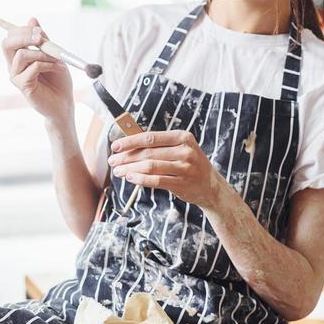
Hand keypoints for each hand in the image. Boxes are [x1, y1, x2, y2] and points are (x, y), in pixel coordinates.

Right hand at [1, 17, 73, 123]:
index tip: (38, 30)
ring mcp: (17, 77)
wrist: (64, 104)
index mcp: (19, 57)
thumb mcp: (53, 55)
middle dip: (24, 36)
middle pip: (7, 43)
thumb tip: (32, 19)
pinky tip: (57, 69)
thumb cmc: (58, 81)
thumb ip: (43, 40)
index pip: (10, 37)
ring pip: (21, 54)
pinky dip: (47, 65)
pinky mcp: (23, 86)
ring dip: (42, 53)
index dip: (21, 29)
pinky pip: (33, 67)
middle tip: (42, 38)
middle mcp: (14, 66)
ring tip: (56, 60)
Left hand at [107, 129, 224, 209]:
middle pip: (148, 153)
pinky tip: (130, 178)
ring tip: (118, 171)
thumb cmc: (189, 164)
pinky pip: (156, 181)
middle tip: (113, 161)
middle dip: (126, 157)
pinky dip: (140, 179)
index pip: (150, 137)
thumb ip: (157, 146)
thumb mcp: (179, 149)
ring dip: (130, 169)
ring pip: (150, 167)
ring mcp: (185, 168)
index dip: (130, 141)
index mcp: (182, 137)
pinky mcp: (182, 183)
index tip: (115, 146)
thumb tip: (128, 144)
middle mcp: (185, 151)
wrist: (210, 185)